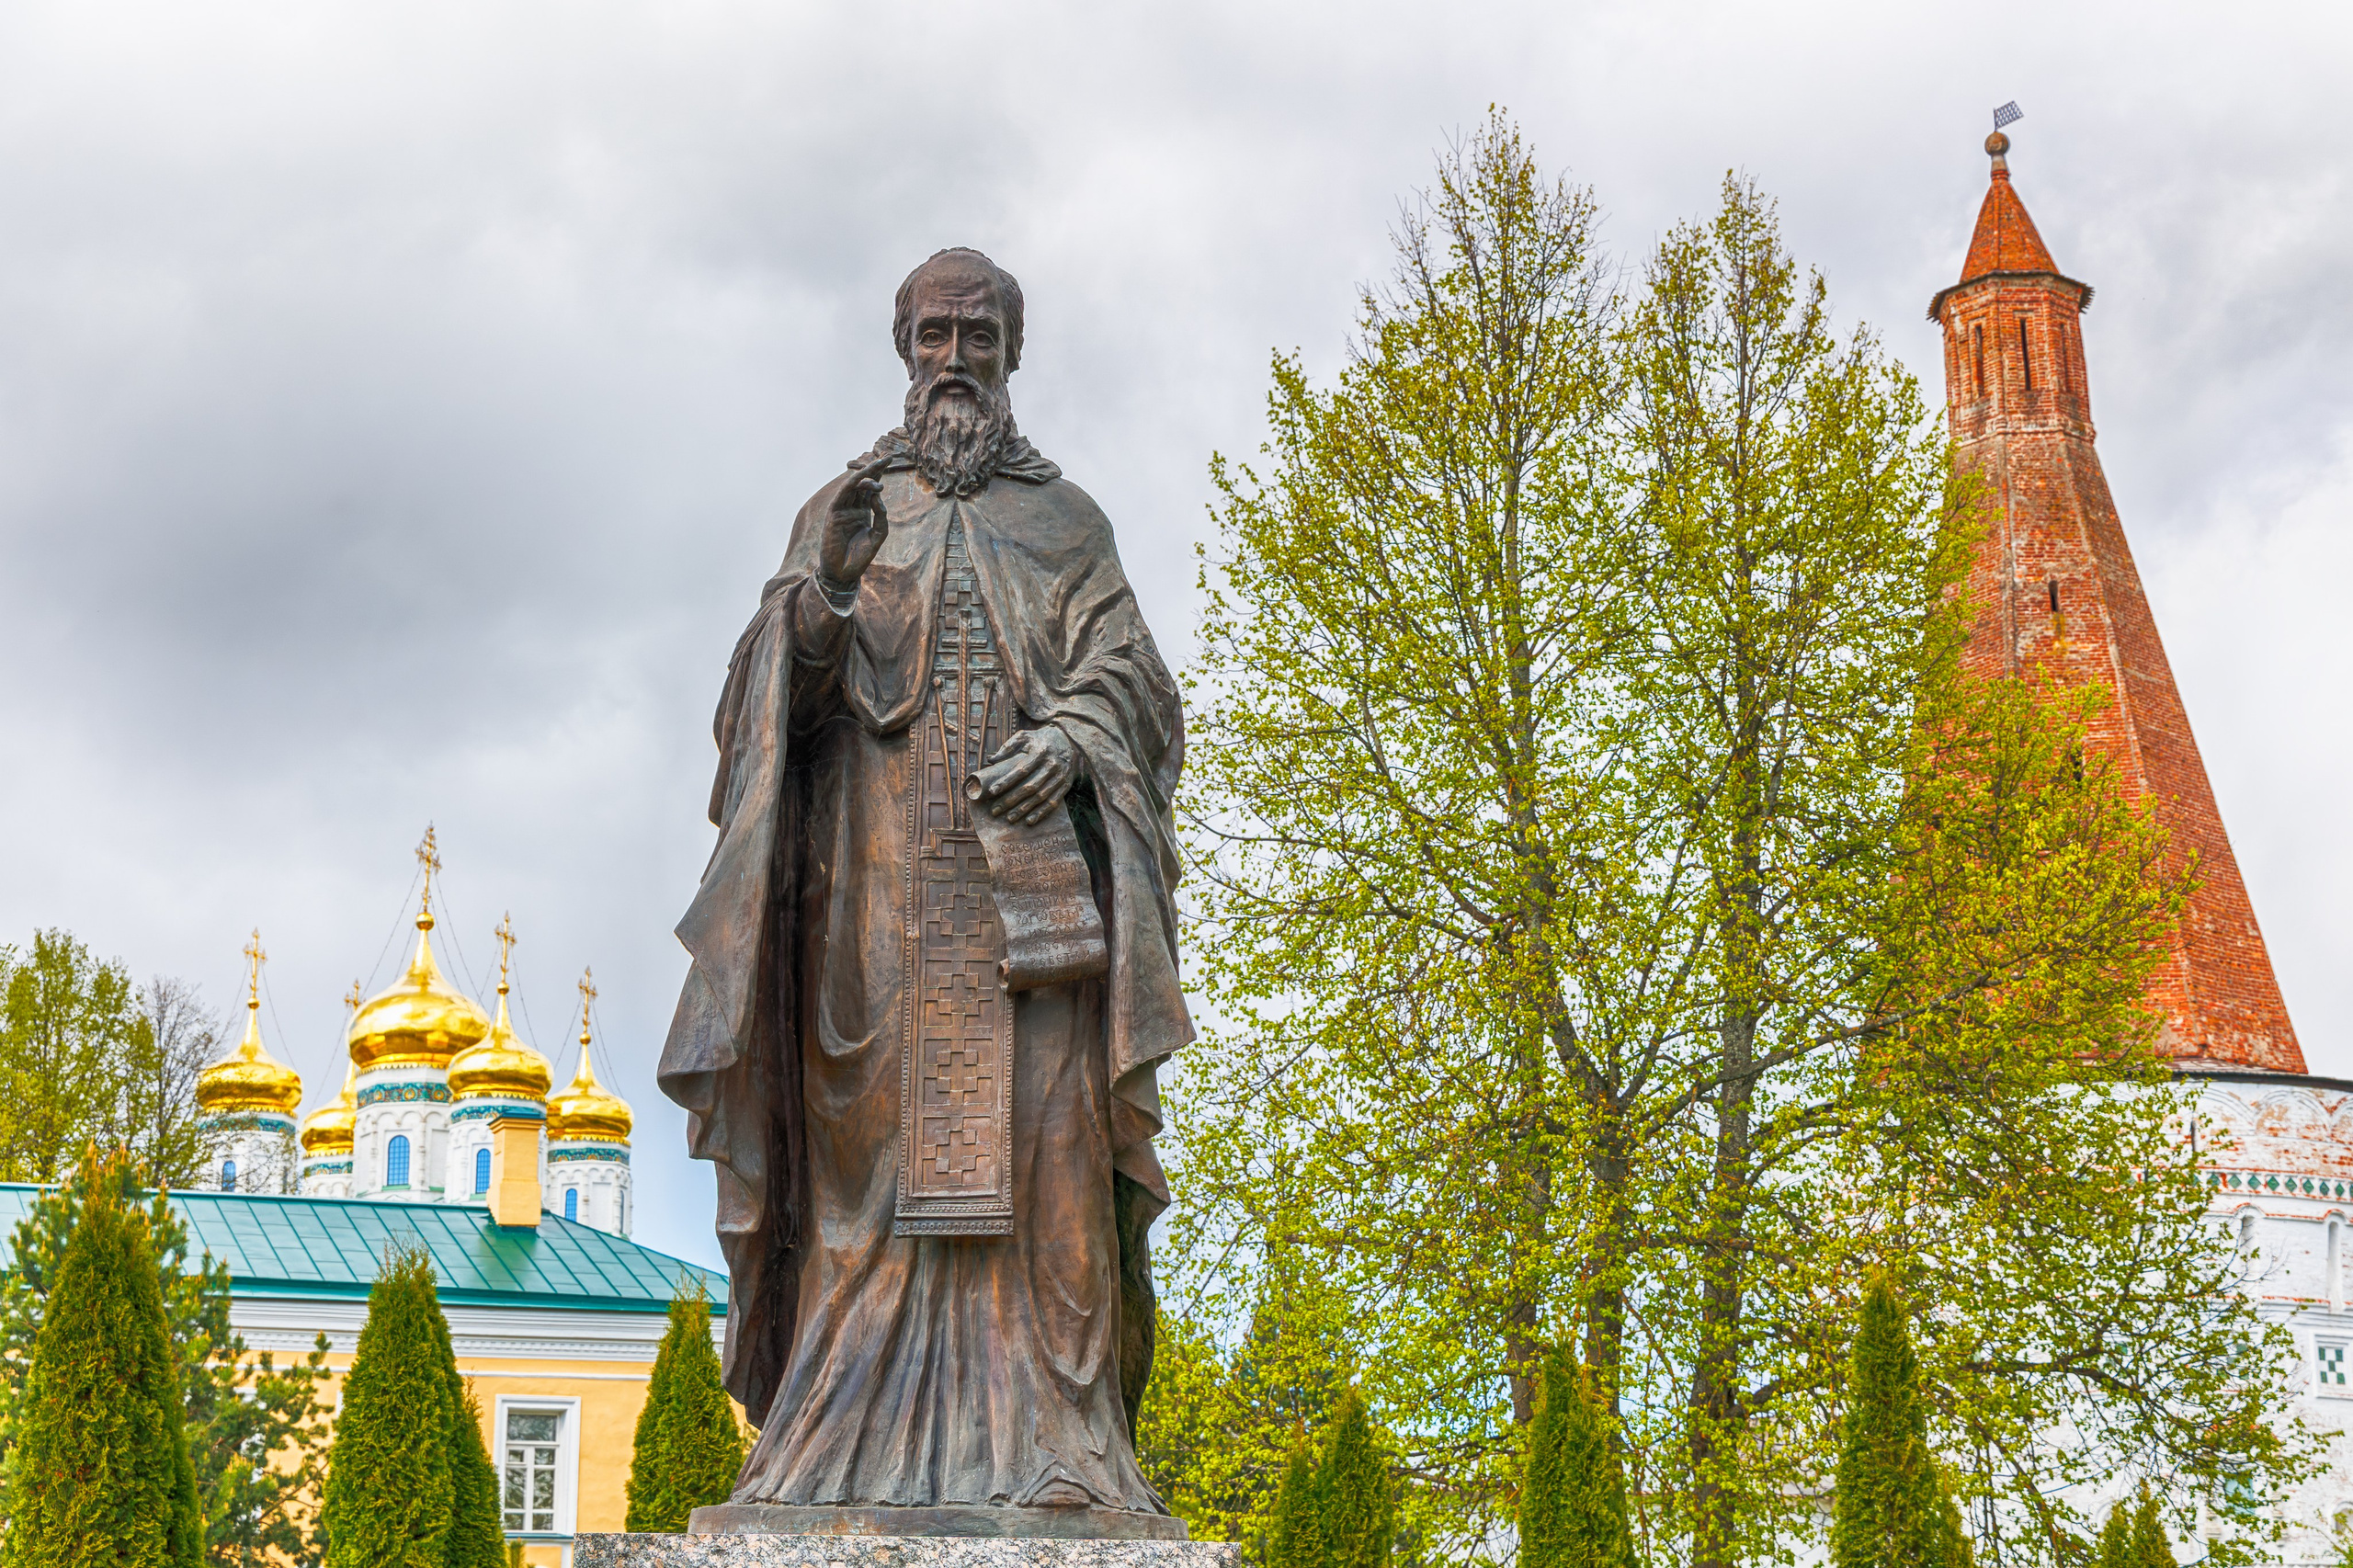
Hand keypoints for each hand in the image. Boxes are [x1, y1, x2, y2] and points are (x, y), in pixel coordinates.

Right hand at [820, 457, 891, 589]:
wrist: (844, 573)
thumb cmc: (860, 556)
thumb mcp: (878, 535)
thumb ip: (882, 516)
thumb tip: (878, 497)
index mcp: (862, 511)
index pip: (871, 488)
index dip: (879, 474)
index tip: (890, 460)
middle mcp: (852, 508)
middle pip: (863, 483)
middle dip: (874, 469)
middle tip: (887, 457)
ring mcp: (842, 510)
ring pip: (852, 486)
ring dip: (865, 475)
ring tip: (878, 466)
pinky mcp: (833, 515)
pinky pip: (842, 496)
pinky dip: (851, 486)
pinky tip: (863, 479)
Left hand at [972, 726, 1079, 824]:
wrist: (1069, 741)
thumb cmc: (1041, 740)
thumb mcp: (1025, 736)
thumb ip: (1008, 746)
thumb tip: (992, 761)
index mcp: (1040, 752)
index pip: (1021, 769)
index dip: (1006, 781)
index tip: (992, 791)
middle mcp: (1052, 764)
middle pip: (1030, 786)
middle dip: (1011, 800)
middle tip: (995, 810)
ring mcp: (1060, 776)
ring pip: (1040, 797)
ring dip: (1024, 809)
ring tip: (1009, 818)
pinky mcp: (1066, 785)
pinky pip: (1053, 802)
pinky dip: (1041, 813)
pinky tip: (1029, 821)